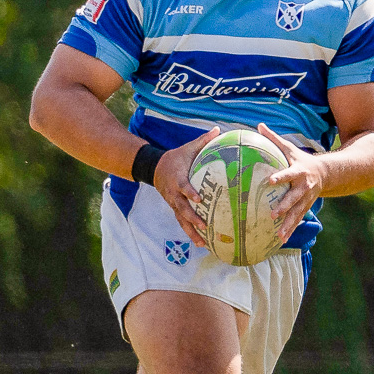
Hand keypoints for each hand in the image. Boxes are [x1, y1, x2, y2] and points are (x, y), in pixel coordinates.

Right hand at [153, 128, 218, 246]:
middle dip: (192, 218)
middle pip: (181, 208)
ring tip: (203, 243)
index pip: (183, 186)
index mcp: (177, 179)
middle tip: (204, 225)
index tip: (199, 198)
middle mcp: (174, 194)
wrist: (155, 168)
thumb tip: (219, 130)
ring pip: (181, 220)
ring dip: (191, 232)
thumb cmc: (176, 158)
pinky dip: (191, 233)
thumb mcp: (187, 148)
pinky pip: (182, 223)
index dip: (189, 192)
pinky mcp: (174, 209)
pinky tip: (202, 243)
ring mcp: (173, 203)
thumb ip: (203, 141)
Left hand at [258, 123, 324, 242]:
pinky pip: (298, 220)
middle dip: (284, 207)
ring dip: (288, 224)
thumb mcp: (290, 148)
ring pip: (297, 213)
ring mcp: (306, 199)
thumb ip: (274, 138)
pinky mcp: (306, 208)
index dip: (280, 177)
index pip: (288, 174)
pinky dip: (290, 230)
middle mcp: (304, 187)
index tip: (270, 181)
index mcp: (299, 172)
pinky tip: (281, 240)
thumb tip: (258, 125)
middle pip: (294, 198)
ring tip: (278, 234)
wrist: (326, 173)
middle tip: (272, 214)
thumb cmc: (301, 159)